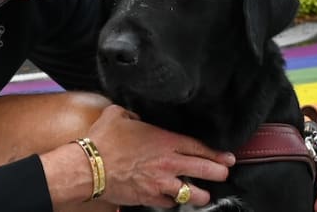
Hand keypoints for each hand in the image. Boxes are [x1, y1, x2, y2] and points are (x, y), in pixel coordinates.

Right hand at [86, 105, 234, 207]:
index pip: (199, 148)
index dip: (217, 154)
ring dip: (200, 194)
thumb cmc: (102, 140)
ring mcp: (160, 183)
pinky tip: (172, 199)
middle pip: (205, 170)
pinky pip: (170, 204)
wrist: (89, 167)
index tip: (227, 158)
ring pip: (193, 194)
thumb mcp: (118, 115)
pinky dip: (172, 202)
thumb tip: (135, 116)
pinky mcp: (149, 198)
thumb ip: (132, 114)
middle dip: (219, 173)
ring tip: (204, 194)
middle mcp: (168, 163)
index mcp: (165, 140)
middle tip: (223, 174)